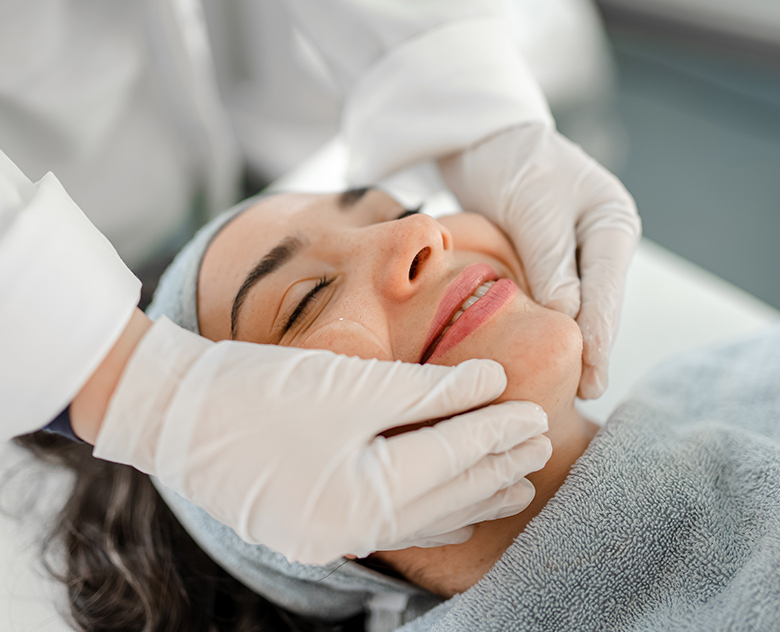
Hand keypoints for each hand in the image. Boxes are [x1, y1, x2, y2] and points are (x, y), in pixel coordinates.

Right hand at [93, 317, 550, 563]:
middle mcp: (350, 528)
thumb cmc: (258, 389)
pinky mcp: (314, 523)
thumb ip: (426, 389)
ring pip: (424, 515)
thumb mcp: (350, 383)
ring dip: (472, 495)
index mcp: (361, 496)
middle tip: (542, 445)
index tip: (537, 414)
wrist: (172, 411)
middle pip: (445, 495)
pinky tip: (456, 512)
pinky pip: (393, 523)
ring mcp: (329, 533)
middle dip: (496, 467)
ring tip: (517, 486)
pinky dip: (431, 511)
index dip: (497, 432)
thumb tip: (490, 381)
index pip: (451, 459)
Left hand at [439, 122, 640, 398]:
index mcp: (611, 223)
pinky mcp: (546, 260)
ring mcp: (575, 253)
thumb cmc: (513, 162)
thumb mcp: (534, 207)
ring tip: (563, 385)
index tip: (593, 376)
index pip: (608, 290)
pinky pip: (549, 298)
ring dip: (566, 340)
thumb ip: (551, 261)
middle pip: (597, 303)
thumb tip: (567, 315)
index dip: (600, 336)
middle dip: (588, 348)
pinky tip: (537, 350)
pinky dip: (543, 323)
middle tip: (582, 393)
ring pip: (574, 306)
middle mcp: (600, 242)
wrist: (484, 140)